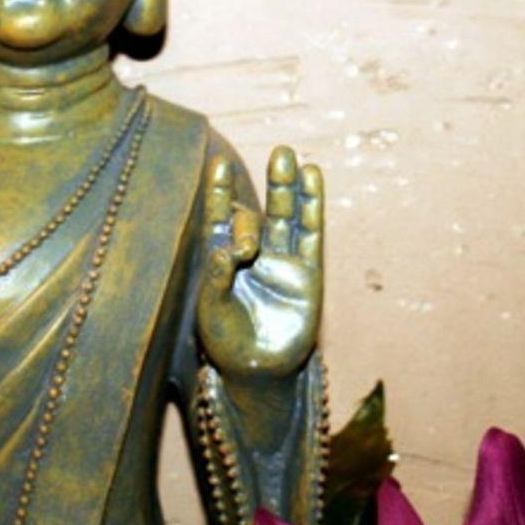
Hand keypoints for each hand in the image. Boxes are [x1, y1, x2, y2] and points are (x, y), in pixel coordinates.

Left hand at [195, 146, 323, 380]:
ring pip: (286, 216)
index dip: (220, 192)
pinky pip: (310, 235)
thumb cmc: (227, 343)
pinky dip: (311, 208)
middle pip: (259, 211)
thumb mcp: (211, 313)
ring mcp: (281, 261)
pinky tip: (312, 179)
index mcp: (222, 259)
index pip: (220, 218)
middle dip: (268, 184)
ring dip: (289, 187)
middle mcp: (253, 254)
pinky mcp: (306, 273)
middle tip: (279, 153)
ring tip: (291, 157)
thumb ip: (216, 279)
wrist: (259, 371)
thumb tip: (226, 248)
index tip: (218, 163)